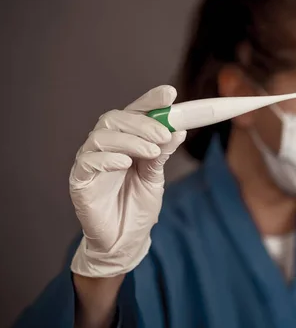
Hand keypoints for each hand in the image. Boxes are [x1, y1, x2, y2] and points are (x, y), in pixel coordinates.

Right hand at [69, 85, 186, 277]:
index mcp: (126, 139)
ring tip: (153, 152)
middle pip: (116, 118)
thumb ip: (163, 152)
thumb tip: (179, 128)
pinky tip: (126, 163)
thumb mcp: (156, 175)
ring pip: (103, 135)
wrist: (125, 239)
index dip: (150, 100)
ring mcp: (90, 161)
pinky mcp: (79, 179)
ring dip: (131, 139)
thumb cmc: (138, 205)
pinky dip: (109, 158)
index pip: (135, 111)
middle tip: (164, 134)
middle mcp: (106, 145)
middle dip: (143, 122)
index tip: (170, 93)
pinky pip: (89, 161)